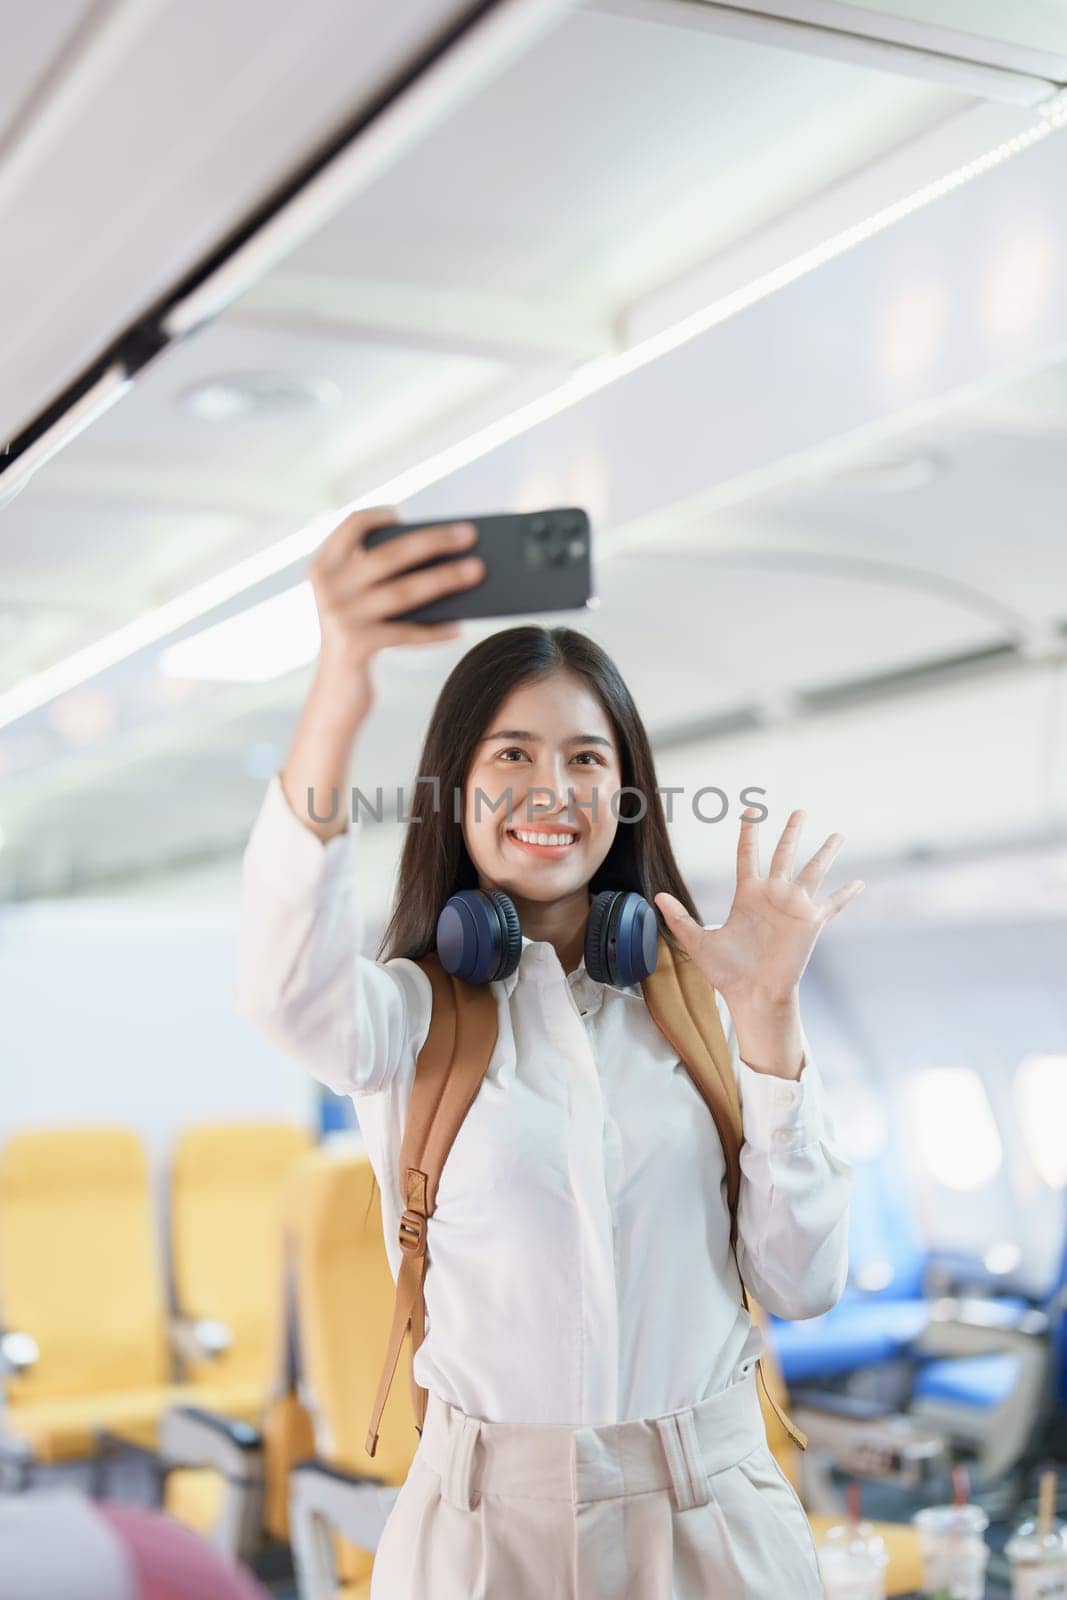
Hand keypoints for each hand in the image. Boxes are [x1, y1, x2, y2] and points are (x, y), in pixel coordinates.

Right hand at [308, 505, 485, 680]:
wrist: (336, 692)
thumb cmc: (363, 637)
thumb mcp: (365, 601)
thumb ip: (387, 576)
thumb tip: (449, 555)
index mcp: (325, 566)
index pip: (352, 524)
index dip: (380, 516)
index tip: (408, 515)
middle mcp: (327, 588)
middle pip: (389, 555)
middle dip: (434, 542)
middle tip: (471, 534)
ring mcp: (339, 617)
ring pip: (403, 592)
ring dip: (445, 579)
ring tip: (478, 571)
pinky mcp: (354, 646)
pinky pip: (405, 633)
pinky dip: (434, 631)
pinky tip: (459, 628)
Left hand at [654, 808, 863, 1011]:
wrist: (752, 996)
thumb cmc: (727, 973)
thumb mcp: (697, 941)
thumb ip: (679, 917)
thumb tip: (656, 896)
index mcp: (747, 895)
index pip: (748, 856)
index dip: (749, 833)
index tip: (750, 811)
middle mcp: (773, 896)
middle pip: (784, 854)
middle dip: (792, 832)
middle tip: (800, 811)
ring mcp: (794, 908)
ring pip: (813, 870)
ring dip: (826, 852)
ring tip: (839, 834)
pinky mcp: (811, 923)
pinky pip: (832, 904)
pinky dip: (846, 893)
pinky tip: (860, 881)